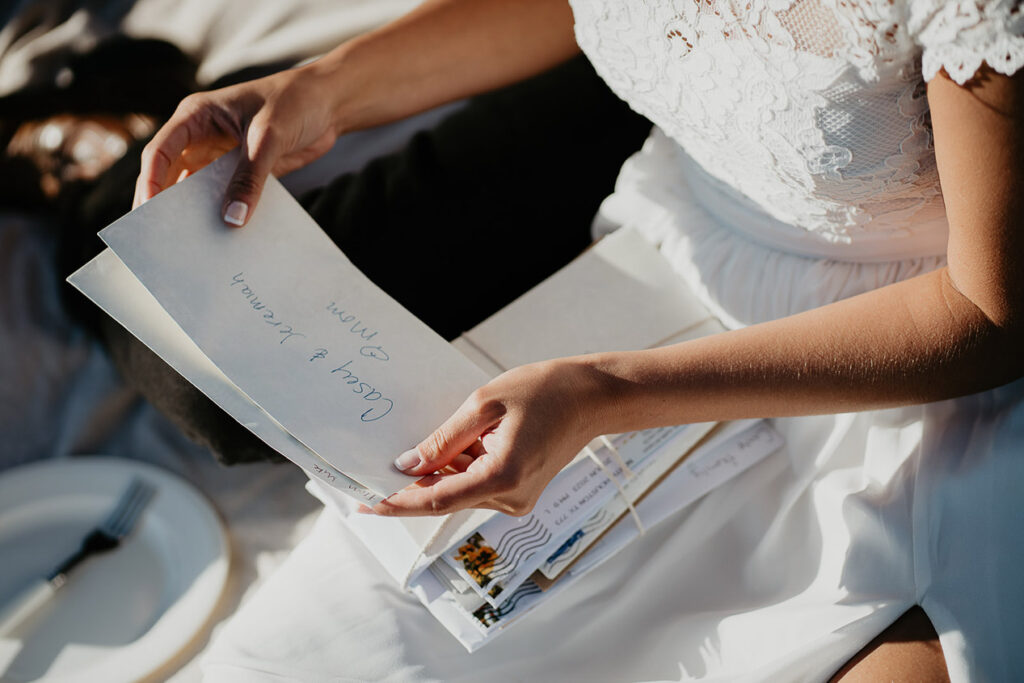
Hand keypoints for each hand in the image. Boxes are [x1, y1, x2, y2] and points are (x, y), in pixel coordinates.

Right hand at [133, 64, 338, 224]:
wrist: (329, 104)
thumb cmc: (295, 102)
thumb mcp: (269, 137)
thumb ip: (250, 177)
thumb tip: (232, 219)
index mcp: (196, 117)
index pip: (160, 151)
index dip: (150, 181)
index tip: (149, 210)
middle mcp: (201, 137)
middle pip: (171, 175)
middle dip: (165, 204)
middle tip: (160, 238)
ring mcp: (221, 156)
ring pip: (197, 190)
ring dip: (195, 213)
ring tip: (190, 245)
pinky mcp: (243, 173)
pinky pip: (226, 198)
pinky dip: (224, 214)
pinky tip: (225, 237)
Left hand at [368, 359, 605, 516]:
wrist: (591, 397)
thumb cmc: (544, 391)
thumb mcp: (484, 404)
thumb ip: (443, 440)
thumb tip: (407, 466)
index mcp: (502, 477)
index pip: (436, 500)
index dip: (397, 503)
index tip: (364, 502)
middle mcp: (510, 498)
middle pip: (445, 499)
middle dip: (410, 486)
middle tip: (370, 473)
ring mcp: (517, 499)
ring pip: (460, 492)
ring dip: (437, 474)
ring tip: (417, 447)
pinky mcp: (520, 492)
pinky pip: (476, 485)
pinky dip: (457, 470)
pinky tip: (448, 449)